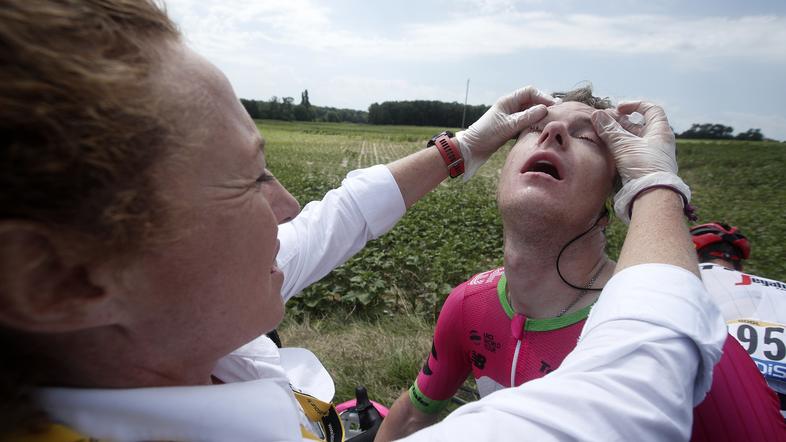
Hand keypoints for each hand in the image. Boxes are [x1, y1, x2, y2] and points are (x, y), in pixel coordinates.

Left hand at [456, 86, 554, 179]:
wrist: (470, 150)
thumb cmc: (486, 135)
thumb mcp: (508, 126)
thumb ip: (526, 117)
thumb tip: (544, 109)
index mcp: (508, 101)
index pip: (530, 92)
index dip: (543, 97)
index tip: (554, 106)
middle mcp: (509, 107)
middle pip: (531, 101)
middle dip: (544, 106)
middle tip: (557, 114)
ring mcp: (510, 118)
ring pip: (529, 113)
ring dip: (539, 116)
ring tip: (551, 123)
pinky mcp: (509, 128)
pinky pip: (525, 123)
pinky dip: (533, 125)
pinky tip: (539, 131)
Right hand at [592, 102, 690, 222]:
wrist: (652, 195)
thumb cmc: (643, 166)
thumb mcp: (624, 145)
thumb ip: (609, 130)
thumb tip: (597, 114)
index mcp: (660, 131)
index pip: (651, 109)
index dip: (634, 105)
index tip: (618, 109)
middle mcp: (658, 141)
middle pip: (638, 125)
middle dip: (620, 122)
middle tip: (603, 123)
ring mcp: (651, 155)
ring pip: (632, 139)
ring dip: (617, 135)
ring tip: (602, 135)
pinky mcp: (644, 167)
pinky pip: (631, 152)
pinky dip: (619, 148)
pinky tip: (608, 150)